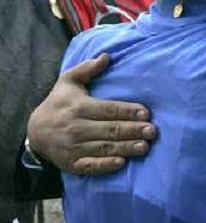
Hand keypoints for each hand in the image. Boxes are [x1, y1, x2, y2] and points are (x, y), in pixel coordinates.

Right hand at [27, 53, 156, 175]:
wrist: (35, 131)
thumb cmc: (59, 102)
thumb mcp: (68, 81)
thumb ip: (87, 68)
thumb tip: (106, 56)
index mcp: (80, 107)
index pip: (108, 109)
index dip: (128, 111)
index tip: (146, 113)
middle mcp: (77, 128)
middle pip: (110, 129)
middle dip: (132, 130)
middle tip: (153, 131)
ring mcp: (74, 148)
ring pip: (104, 148)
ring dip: (125, 148)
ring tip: (144, 147)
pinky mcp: (72, 164)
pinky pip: (90, 166)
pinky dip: (105, 166)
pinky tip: (121, 164)